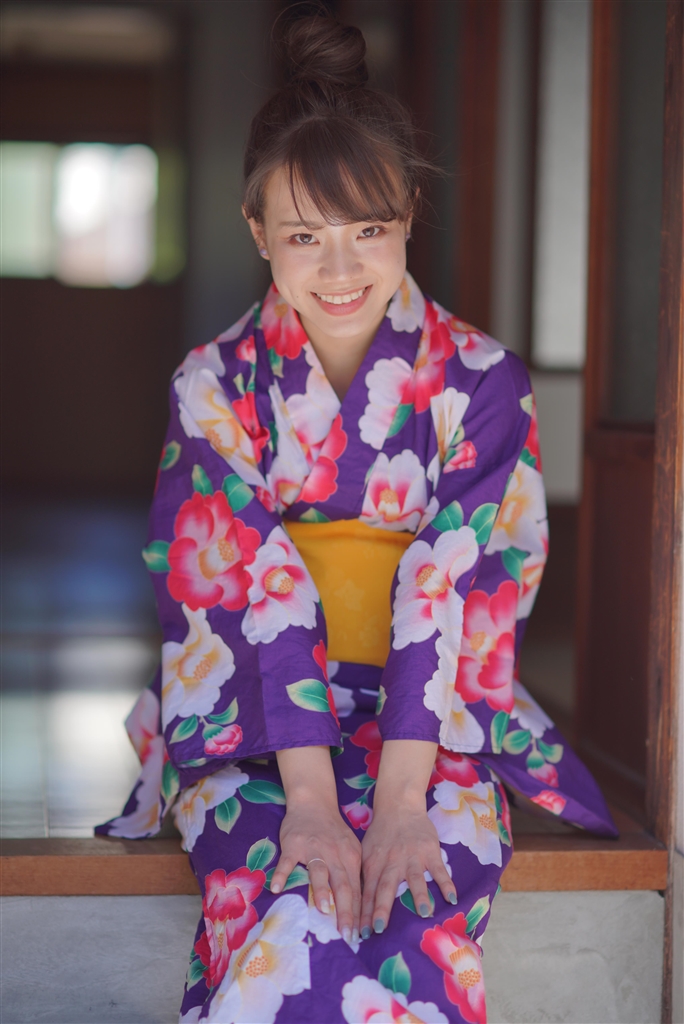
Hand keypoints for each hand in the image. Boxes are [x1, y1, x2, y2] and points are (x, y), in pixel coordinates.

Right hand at [273, 746, 361, 944]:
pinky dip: (282, 874)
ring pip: (319, 871)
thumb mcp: (350, 850)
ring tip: (323, 910)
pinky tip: (277, 888)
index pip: (357, 890)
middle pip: (343, 885)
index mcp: (351, 858)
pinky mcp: (293, 844)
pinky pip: (287, 861)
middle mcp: (335, 853)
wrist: (314, 802)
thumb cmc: (333, 833)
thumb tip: (360, 909)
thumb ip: (352, 876)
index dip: (358, 914)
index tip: (359, 937)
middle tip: (346, 935)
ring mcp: (314, 848)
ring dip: (321, 891)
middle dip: (346, 912)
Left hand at [360, 803, 454, 936]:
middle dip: (382, 908)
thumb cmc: (381, 834)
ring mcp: (412, 857)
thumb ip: (366, 878)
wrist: (399, 806)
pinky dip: (446, 883)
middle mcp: (392, 862)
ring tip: (423, 914)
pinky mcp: (430, 852)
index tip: (361, 934)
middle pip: (386, 887)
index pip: (367, 892)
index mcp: (374, 864)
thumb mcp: (366, 853)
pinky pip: (439, 870)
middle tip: (378, 929)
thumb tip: (356, 906)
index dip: (364, 913)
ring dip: (419, 896)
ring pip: (415, 878)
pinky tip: (451, 898)